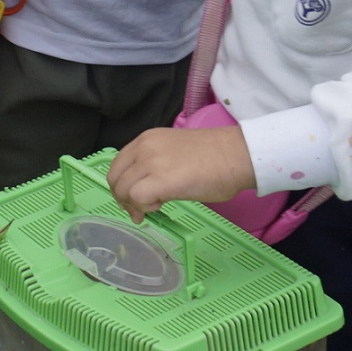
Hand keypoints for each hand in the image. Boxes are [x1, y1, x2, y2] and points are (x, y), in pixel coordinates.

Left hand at [107, 124, 254, 217]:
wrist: (236, 156)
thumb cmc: (215, 157)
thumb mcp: (174, 153)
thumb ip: (156, 166)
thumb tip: (146, 190)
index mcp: (147, 139)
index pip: (118, 164)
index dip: (122, 185)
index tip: (133, 198)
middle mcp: (144, 147)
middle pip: (115, 178)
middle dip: (123, 199)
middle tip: (138, 211)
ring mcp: (151, 162)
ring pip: (123, 189)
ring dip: (134, 205)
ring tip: (154, 208)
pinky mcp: (161, 179)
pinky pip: (136, 198)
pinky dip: (143, 207)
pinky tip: (159, 206)